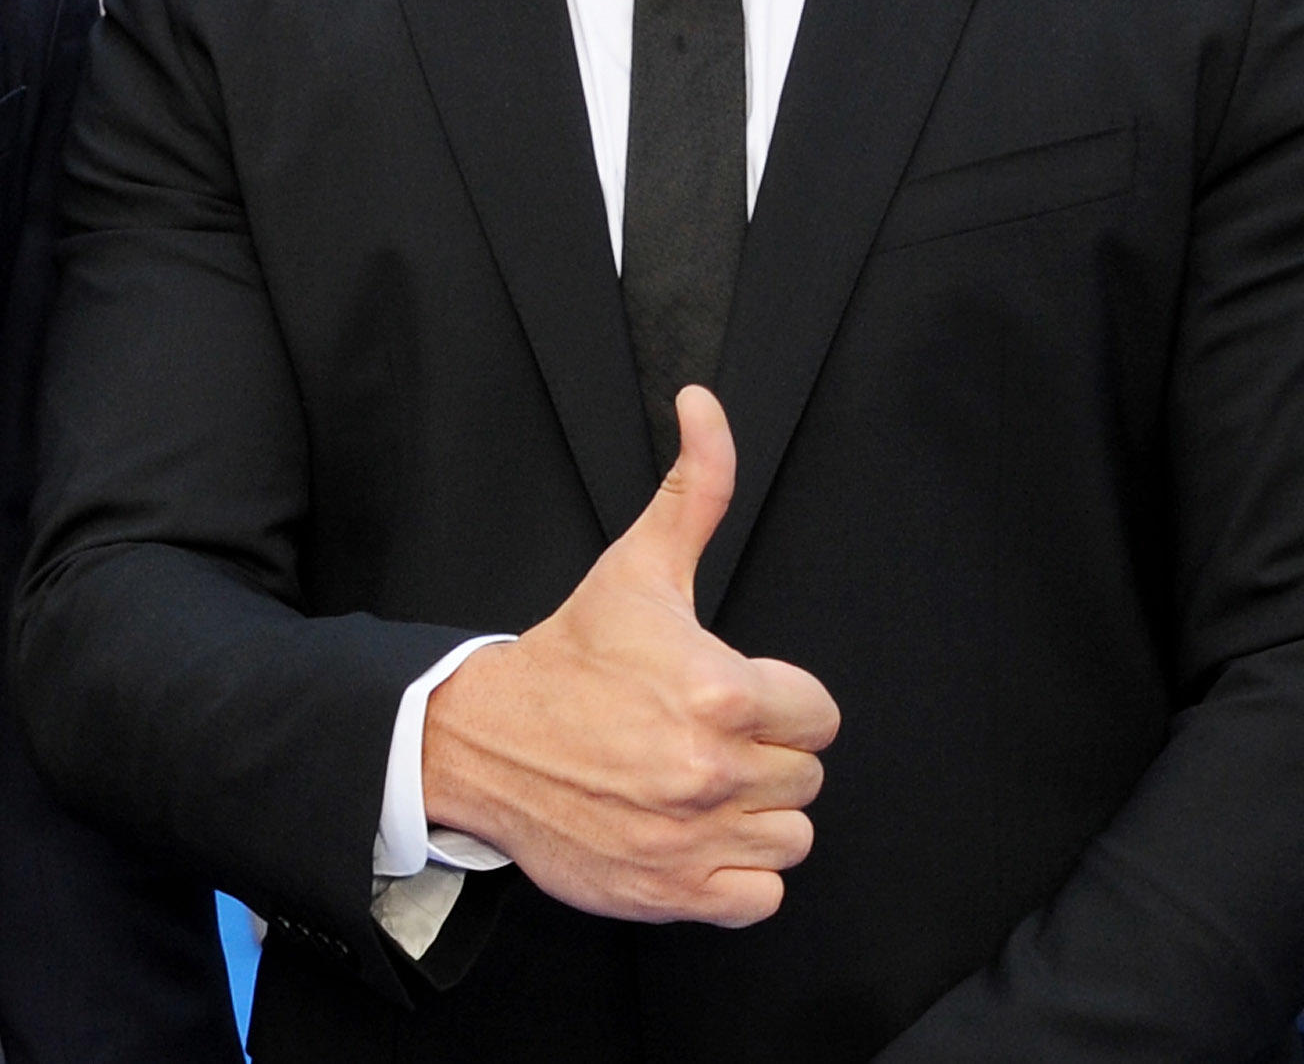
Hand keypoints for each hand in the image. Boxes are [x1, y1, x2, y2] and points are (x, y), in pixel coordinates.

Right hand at [421, 388, 838, 927]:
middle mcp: (714, 771)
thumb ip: (695, 488)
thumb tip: (705, 407)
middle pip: (804, 776)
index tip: (726, 695)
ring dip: (751, 814)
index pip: (819, 713)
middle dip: (761, 754)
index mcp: (721, 692)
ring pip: (790, 837)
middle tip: (696, 735)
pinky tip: (689, 832)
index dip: (777, 700)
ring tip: (694, 783)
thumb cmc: (569, 658)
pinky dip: (732, 874)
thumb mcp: (637, 567)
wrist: (484, 740)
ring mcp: (696, 839)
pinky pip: (760, 897)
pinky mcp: (677, 894)